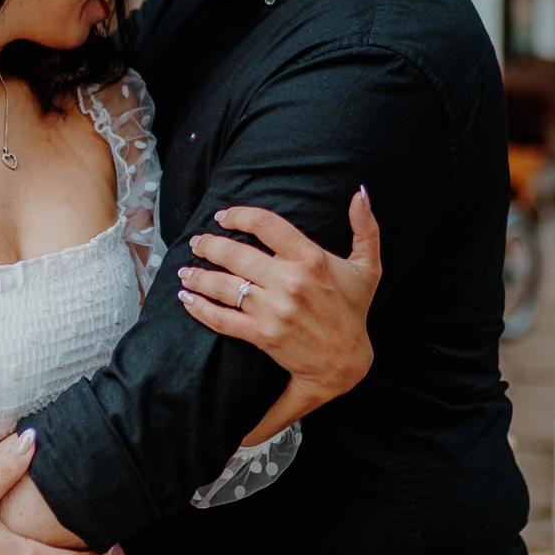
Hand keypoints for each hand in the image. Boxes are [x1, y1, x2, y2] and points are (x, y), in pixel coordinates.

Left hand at [176, 189, 381, 447]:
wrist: (346, 362)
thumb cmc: (354, 310)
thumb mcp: (369, 267)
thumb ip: (366, 227)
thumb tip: (360, 192)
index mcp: (311, 258)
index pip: (267, 224)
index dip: (239, 215)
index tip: (223, 216)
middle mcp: (289, 281)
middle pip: (236, 253)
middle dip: (209, 245)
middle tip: (196, 242)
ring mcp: (273, 310)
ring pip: (224, 285)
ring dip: (198, 275)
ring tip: (185, 270)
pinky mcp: (262, 335)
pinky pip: (222, 319)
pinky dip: (200, 308)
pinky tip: (186, 299)